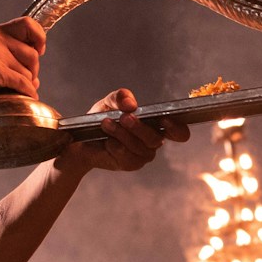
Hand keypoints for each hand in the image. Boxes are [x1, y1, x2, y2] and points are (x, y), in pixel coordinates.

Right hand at [0, 18, 45, 110]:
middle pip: (33, 54)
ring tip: (15, 91)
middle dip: (33, 71)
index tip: (39, 50)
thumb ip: (9, 60)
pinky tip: (25, 98)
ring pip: (29, 72)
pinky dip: (28, 93)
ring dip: (27, 85)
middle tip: (23, 81)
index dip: (39, 37)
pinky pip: (23, 83)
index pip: (27, 23)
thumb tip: (36, 79)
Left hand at [56, 89, 190, 175]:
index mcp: (156, 125)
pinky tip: (107, 140)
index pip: (179, 132)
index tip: (165, 118)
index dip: (177, 128)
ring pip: (139, 148)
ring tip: (106, 123)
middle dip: (139, 128)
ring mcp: (142, 155)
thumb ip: (120, 97)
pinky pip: (127, 157)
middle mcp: (153, 142)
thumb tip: (131, 104)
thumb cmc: (102, 118)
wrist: (82, 139)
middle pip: (156, 139)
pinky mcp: (130, 164)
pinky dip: (115, 146)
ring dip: (122, 134)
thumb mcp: (109, 102)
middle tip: (124, 117)